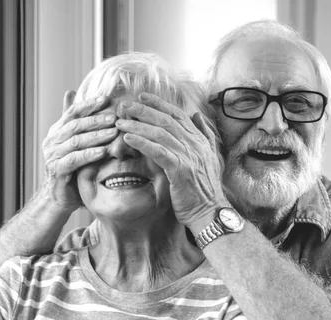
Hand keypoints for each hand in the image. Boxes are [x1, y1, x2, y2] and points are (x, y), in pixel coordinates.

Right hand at [41, 91, 118, 211]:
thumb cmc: (72, 169)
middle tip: (114, 117)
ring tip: (113, 132)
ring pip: (76, 141)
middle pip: (75, 125)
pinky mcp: (57, 170)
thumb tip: (72, 93)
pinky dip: (89, 154)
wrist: (60, 197)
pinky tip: (103, 151)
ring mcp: (52, 155)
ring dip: (96, 136)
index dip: (89, 105)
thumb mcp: (76, 145)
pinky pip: (74, 159)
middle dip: (96, 120)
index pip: (72, 112)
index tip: (106, 99)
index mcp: (56, 131)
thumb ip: (78, 124)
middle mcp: (52, 141)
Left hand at [114, 92, 227, 228]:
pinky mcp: (180, 169)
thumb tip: (197, 115)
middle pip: (166, 120)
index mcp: (199, 140)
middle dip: (144, 110)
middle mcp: (195, 144)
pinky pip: (158, 151)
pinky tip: (128, 138)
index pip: (177, 115)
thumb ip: (204, 135)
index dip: (159, 104)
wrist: (209, 212)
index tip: (142, 97)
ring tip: (120, 122)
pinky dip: (142, 142)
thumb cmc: (204, 189)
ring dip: (138, 125)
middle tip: (125, 105)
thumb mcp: (209, 158)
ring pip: (160, 133)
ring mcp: (188, 156)